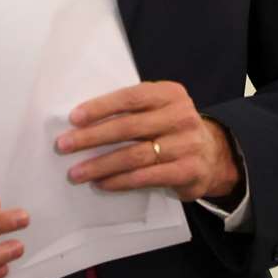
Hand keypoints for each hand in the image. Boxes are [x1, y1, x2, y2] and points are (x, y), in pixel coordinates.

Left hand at [55, 81, 241, 203]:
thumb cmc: (171, 129)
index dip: (101, 107)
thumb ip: (132, 110)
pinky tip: (102, 184)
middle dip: (92, 137)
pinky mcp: (189, 171)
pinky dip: (121, 181)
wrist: (213, 155)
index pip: (130, 97)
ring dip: (101, 165)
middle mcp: (181, 116)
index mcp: (170, 94)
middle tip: (64, 146)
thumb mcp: (158, 110)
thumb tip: (82, 121)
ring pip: (135, 155)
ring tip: (76, 172)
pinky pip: (147, 177)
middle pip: (128, 127)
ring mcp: (187, 144)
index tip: (74, 118)